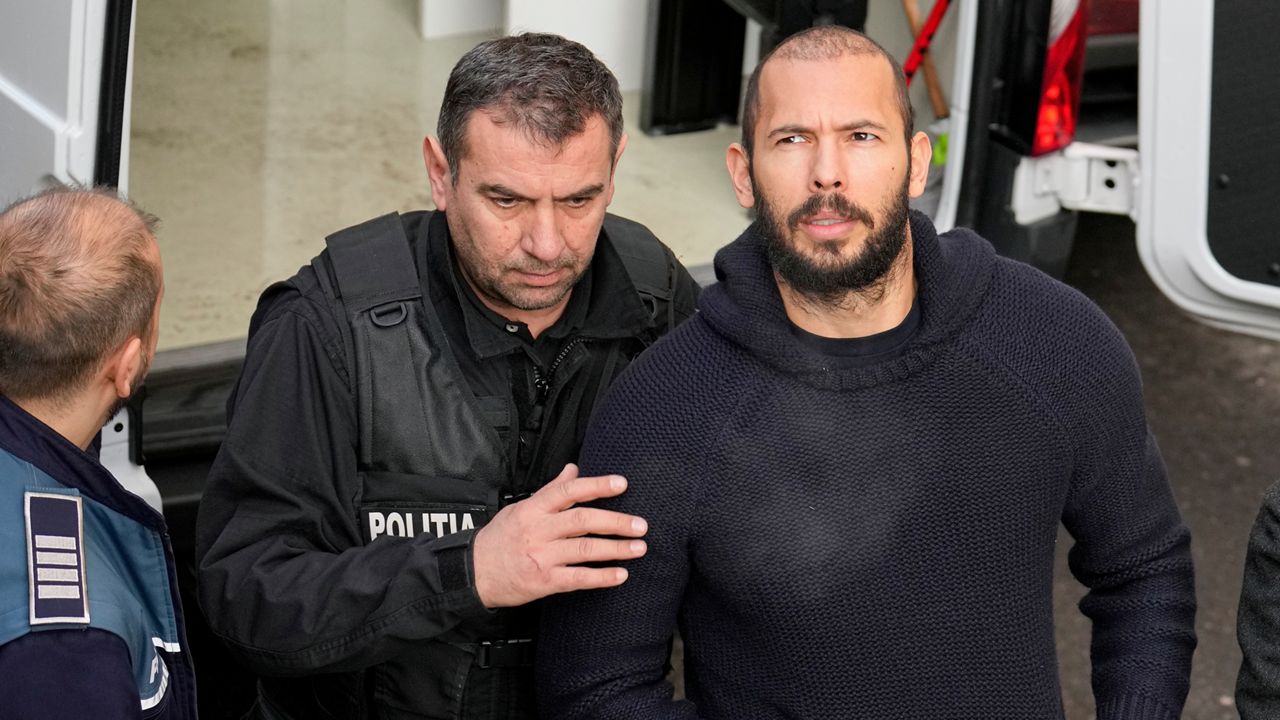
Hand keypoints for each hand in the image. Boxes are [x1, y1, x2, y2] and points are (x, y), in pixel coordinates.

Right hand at [472, 463, 647, 607]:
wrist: (473, 574)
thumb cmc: (499, 539)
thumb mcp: (520, 508)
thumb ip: (550, 490)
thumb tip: (573, 469)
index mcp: (533, 508)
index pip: (568, 491)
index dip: (596, 486)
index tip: (621, 484)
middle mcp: (539, 530)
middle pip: (582, 520)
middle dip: (615, 521)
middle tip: (640, 524)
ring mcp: (542, 556)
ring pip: (584, 549)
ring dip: (616, 549)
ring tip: (639, 548)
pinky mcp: (544, 581)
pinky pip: (578, 579)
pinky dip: (601, 577)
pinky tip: (621, 575)